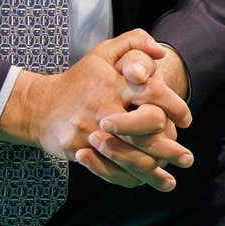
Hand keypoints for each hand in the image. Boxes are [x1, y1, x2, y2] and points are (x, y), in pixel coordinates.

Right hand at [0, 30, 194, 191]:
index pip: (152, 93)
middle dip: (169, 147)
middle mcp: (103, 108)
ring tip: (172, 180)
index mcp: (113, 83)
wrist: (37, 106)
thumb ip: (134, 41)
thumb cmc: (79, 79)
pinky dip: (132, 179)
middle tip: (187, 158)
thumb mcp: (103, 53)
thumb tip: (161, 52)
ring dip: (155, 170)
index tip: (186, 120)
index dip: (175, 107)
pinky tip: (147, 183)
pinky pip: (110, 170)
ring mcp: (90, 131)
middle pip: (144, 130)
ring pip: (130, 156)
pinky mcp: (79, 151)